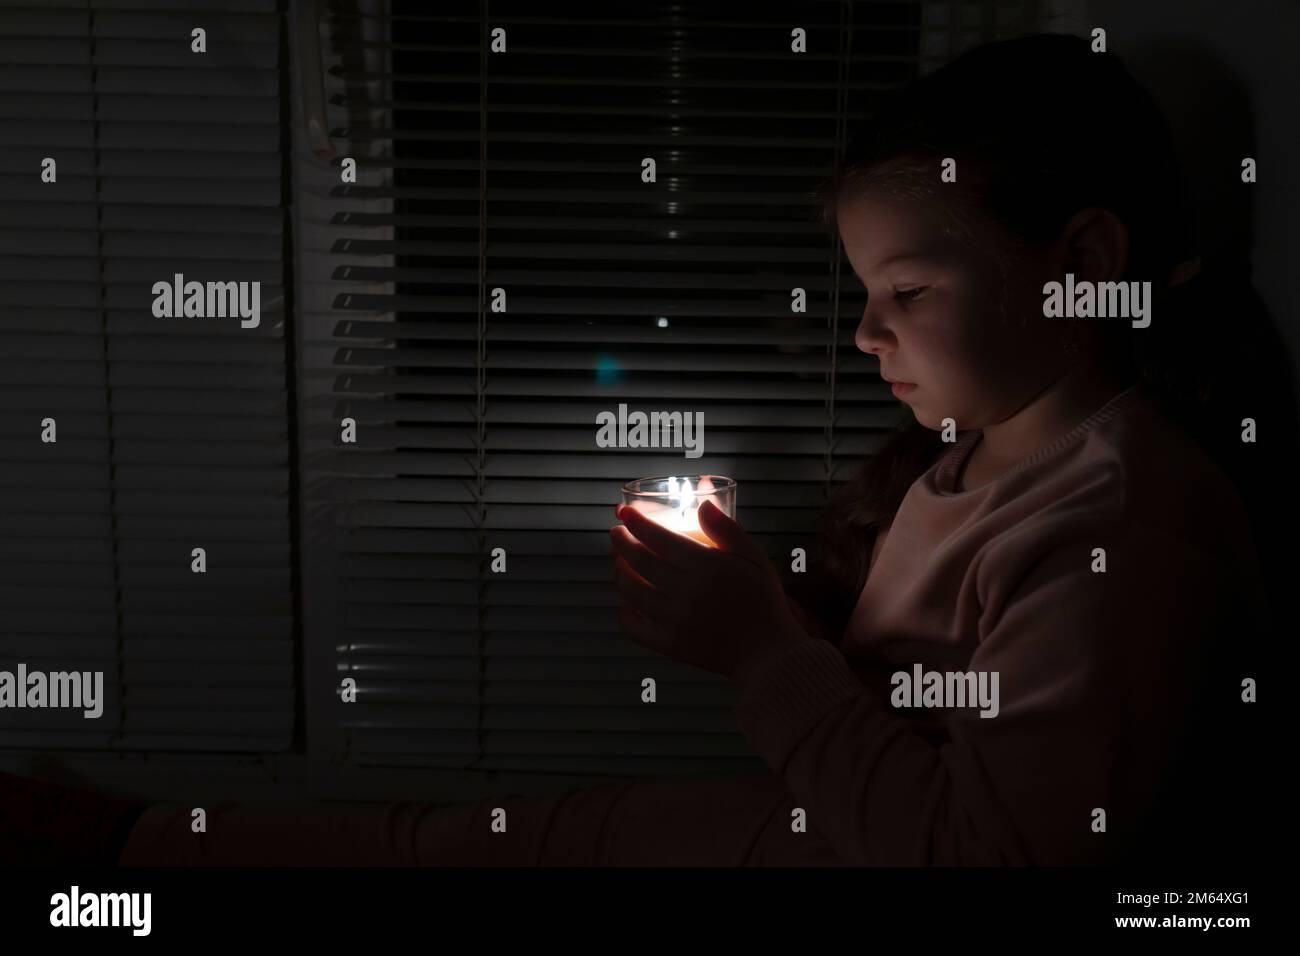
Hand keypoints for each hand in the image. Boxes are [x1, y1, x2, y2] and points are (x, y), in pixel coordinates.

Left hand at [610, 499, 809, 681]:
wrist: (768, 652)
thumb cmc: (762, 601)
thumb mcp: (754, 558)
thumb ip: (727, 530)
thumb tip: (703, 503)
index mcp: (707, 566)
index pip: (659, 538)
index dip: (636, 522)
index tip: (624, 513)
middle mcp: (687, 591)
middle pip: (639, 561)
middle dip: (622, 542)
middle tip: (617, 533)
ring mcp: (675, 620)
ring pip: (631, 590)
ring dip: (619, 571)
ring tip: (619, 561)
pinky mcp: (670, 645)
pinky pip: (634, 625)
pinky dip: (624, 609)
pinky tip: (627, 598)